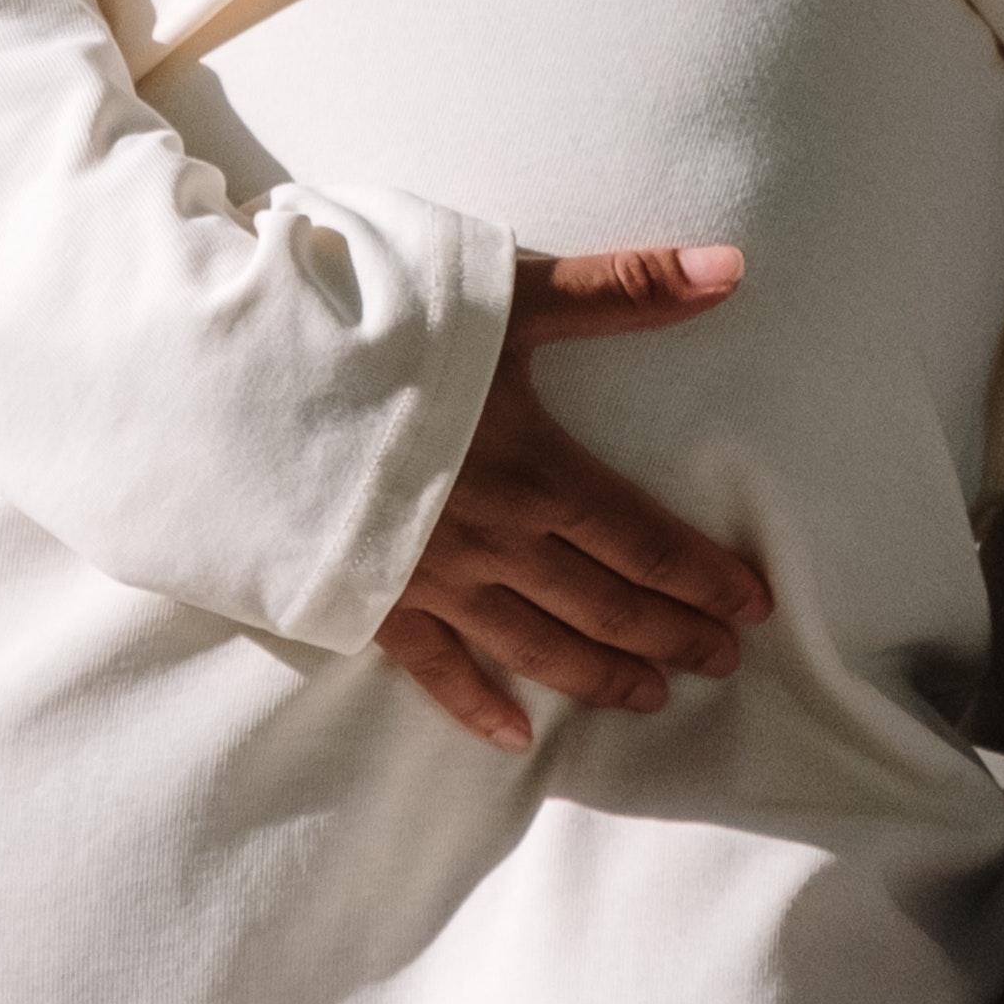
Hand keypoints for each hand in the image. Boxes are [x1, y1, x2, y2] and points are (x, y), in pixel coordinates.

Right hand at [375, 244, 775, 751]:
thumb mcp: (509, 293)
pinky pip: (434, 669)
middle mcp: (497, 542)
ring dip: (599, 677)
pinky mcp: (370, 597)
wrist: (250, 382)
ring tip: (650, 699)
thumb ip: (623, 288)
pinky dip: (477, 707)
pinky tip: (515, 737)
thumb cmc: (383, 327)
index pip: (645, 543)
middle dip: (670, 637)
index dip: (704, 578)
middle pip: (605, 606)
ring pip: (536, 647)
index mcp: (538, 473)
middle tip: (721, 666)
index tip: (753, 608)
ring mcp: (433, 580)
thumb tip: (734, 266)